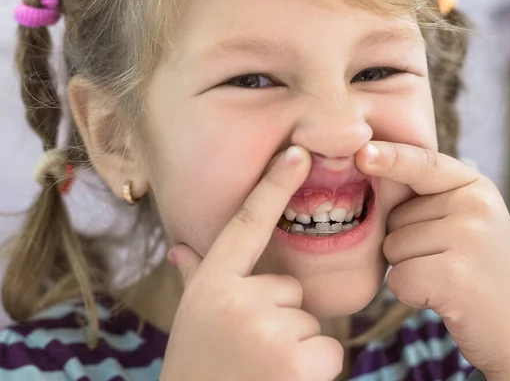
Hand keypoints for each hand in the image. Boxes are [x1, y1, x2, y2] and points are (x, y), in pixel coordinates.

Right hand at [160, 146, 342, 380]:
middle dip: (282, 317)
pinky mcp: (300, 361)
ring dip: (297, 347)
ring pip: (311, 322)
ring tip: (263, 371)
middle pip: (291, 288)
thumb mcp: (195, 319)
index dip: (272, 185)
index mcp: (212, 285)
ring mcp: (269, 329)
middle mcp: (238, 300)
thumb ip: (196, 278)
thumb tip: (179, 246)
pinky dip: (315, 370)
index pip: (246, 224)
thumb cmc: (199, 367)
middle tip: (252, 350)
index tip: (297, 150)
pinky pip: (330, 351)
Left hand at [356, 142, 509, 379]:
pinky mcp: (455, 276)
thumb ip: (432, 201)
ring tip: (448, 279)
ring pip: (392, 247)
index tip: (361, 151)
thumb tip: (371, 175)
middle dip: (407, 244)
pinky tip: (444, 298)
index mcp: (477, 188)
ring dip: (408, 270)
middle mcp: (475, 206)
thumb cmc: (482, 275)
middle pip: (395, 216)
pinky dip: (411, 294)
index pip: (423, 163)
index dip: (390, 156)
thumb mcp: (469, 224)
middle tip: (448, 262)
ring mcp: (468, 239)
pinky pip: (397, 278)